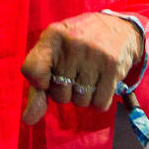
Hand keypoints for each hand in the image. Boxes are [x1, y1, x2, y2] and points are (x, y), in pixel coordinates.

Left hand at [21, 11, 139, 122]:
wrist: (120, 28)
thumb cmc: (78, 45)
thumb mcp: (54, 52)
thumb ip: (38, 85)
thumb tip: (28, 120)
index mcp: (52, 36)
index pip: (32, 71)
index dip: (39, 84)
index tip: (48, 78)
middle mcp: (72, 43)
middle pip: (58, 94)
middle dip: (66, 92)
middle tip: (75, 73)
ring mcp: (93, 55)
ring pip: (80, 102)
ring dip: (84, 97)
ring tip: (89, 76)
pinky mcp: (112, 66)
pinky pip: (99, 104)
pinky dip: (99, 101)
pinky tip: (101, 84)